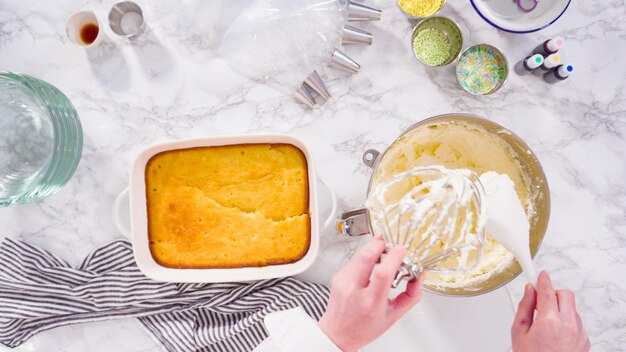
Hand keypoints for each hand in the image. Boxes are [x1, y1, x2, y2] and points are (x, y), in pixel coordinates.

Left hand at [318, 235, 424, 351]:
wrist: (338, 333)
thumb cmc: (364, 327)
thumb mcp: (393, 316)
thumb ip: (410, 296)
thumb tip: (418, 278)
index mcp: (371, 303)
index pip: (382, 274)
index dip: (394, 257)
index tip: (401, 250)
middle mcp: (354, 291)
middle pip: (365, 257)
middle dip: (379, 244)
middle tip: (389, 243)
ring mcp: (343, 282)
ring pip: (358, 255)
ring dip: (372, 248)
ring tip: (382, 250)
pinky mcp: (337, 277)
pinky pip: (353, 260)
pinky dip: (364, 257)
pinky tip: (370, 262)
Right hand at [511, 270, 589, 351]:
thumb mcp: (518, 332)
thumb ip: (524, 308)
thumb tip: (529, 291)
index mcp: (549, 321)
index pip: (547, 290)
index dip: (543, 279)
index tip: (540, 274)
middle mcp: (568, 325)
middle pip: (565, 295)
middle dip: (553, 293)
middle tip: (541, 300)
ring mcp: (579, 334)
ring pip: (572, 309)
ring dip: (560, 309)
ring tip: (546, 323)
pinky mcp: (585, 341)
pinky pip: (577, 323)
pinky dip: (567, 322)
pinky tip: (555, 333)